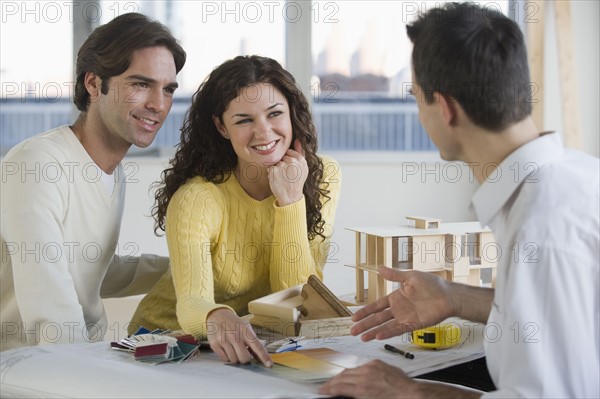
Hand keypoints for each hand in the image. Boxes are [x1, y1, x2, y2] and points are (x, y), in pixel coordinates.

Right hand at [206, 308, 272, 366]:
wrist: (217, 315)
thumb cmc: (234, 323)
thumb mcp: (246, 327)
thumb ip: (253, 341)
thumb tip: (260, 357)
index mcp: (245, 330)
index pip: (257, 346)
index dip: (264, 356)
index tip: (269, 365)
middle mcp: (235, 335)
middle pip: (244, 358)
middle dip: (246, 358)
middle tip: (243, 352)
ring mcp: (224, 340)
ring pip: (234, 360)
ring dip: (236, 358)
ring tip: (234, 349)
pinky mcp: (215, 345)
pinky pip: (225, 360)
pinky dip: (227, 357)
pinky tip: (227, 349)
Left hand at [268, 139, 307, 205]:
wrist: (291, 197)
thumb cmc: (296, 182)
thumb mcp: (303, 167)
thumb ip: (301, 152)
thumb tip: (298, 139)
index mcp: (301, 160)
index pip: (289, 152)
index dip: (289, 161)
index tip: (291, 170)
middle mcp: (293, 162)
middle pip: (282, 156)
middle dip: (283, 164)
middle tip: (287, 175)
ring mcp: (283, 166)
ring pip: (276, 162)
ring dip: (277, 169)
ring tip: (283, 178)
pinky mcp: (274, 171)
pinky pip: (270, 167)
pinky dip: (271, 173)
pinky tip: (277, 180)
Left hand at [319, 360, 482, 398]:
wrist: (410, 393)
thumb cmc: (404, 387)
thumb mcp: (390, 373)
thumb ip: (378, 373)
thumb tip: (372, 378)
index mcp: (374, 364)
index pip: (354, 369)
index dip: (345, 375)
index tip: (339, 378)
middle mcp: (367, 369)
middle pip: (346, 373)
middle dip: (336, 379)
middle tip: (327, 384)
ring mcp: (364, 379)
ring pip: (342, 379)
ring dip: (332, 384)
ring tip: (324, 389)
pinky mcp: (362, 389)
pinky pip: (344, 387)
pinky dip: (333, 389)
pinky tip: (327, 391)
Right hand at [351, 267, 456, 340]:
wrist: (448, 295)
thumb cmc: (432, 284)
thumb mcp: (410, 276)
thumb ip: (394, 275)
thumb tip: (379, 268)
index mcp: (396, 297)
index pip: (376, 306)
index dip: (365, 311)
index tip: (354, 317)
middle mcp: (398, 309)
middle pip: (377, 318)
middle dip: (365, 324)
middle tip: (352, 331)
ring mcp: (405, 318)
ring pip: (385, 326)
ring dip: (373, 332)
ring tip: (362, 338)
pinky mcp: (414, 325)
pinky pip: (398, 330)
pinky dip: (388, 333)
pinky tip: (378, 336)